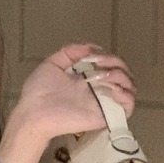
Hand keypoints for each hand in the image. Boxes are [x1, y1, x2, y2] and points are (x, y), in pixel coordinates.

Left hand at [14, 42, 136, 144]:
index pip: (110, 64)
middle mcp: (98, 88)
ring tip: (106, 77)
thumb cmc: (39, 90)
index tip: (95, 55)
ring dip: (123, 77)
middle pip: (123, 74)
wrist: (34, 113)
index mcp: (87, 76)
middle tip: (101, 65)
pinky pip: (128, 107)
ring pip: (130, 88)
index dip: (108, 56)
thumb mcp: (52, 64)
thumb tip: (92, 47)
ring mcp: (102, 101)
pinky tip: (113, 90)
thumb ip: (71, 52)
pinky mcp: (105, 115)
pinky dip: (127, 96)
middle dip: (118, 64)